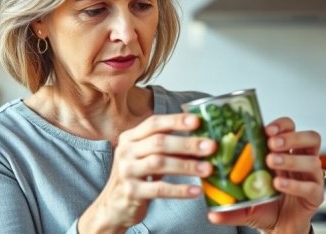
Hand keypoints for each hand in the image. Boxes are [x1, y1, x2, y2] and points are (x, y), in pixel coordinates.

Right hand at [78, 114, 215, 233]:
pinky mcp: (131, 191)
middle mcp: (125, 151)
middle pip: (158, 142)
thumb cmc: (136, 176)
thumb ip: (167, 146)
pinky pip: (159, 189)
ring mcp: (126, 171)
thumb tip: (202, 140)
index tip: (197, 121)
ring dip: (187, 166)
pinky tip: (196, 190)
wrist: (114, 205)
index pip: (154, 123)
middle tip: (210, 146)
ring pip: (159, 163)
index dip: (176, 120)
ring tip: (208, 169)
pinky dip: (180, 189)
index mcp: (130, 137)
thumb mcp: (145, 156)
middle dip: (187, 143)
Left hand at [207, 117, 323, 233]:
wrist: (278, 228)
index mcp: (286, 152)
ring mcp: (311, 178)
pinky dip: (294, 185)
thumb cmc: (264, 205)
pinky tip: (278, 184)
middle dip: (291, 137)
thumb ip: (229, 203)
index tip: (265, 129)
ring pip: (313, 160)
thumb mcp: (243, 200)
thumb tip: (210, 213)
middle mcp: (301, 161)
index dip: (282, 126)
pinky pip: (311, 187)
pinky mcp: (315, 196)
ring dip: (291, 159)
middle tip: (271, 144)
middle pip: (311, 138)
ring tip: (271, 162)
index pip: (291, 128)